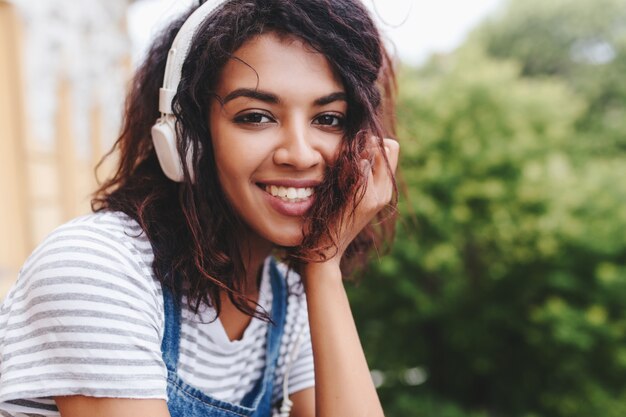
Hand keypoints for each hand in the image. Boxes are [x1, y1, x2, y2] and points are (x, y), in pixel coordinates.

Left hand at [316, 137, 399, 266]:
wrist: (328, 248)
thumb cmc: (333, 219)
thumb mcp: (352, 194)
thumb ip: (360, 174)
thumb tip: (360, 148)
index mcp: (385, 190)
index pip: (391, 149)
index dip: (375, 143)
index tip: (356, 150)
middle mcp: (385, 192)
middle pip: (388, 147)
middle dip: (369, 143)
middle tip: (349, 155)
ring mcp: (377, 195)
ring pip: (375, 153)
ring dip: (357, 152)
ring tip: (341, 167)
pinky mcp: (364, 197)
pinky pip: (361, 165)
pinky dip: (349, 165)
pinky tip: (338, 176)